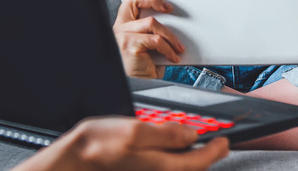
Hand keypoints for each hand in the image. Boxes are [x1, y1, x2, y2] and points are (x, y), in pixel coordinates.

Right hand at [15, 116, 228, 170]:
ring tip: (198, 146)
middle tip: (217, 144)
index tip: (225, 141)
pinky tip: (171, 150)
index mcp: (162, 166)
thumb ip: (168, 134)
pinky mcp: (139, 169)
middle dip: (207, 157)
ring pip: (179, 169)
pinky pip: (165, 167)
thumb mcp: (135, 130)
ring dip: (191, 159)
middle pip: (191, 168)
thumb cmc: (98, 145)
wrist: (72, 161)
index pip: (200, 161)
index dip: (216, 150)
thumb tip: (192, 134)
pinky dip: (175, 160)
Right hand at [113, 0, 184, 78]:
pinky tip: (172, 56)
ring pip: (152, 23)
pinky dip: (168, 48)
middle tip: (169, 8)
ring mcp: (123, 35)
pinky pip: (155, 40)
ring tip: (177, 48)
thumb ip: (155, 33)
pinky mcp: (130, 45)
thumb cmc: (138, 65)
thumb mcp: (147, 46)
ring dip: (170, 36)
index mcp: (124, 22)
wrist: (130, 84)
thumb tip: (175, 26)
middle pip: (136, 0)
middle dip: (155, 0)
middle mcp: (120, 25)